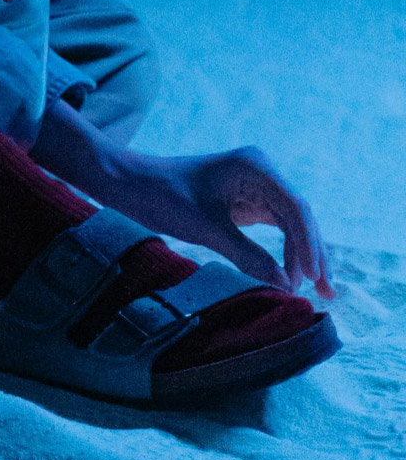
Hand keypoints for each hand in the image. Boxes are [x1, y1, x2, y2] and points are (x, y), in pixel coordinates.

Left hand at [101, 145, 334, 297]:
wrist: (132, 183)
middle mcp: (261, 171)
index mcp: (255, 165)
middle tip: (327, 294)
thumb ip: (247, 256)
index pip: (295, 207)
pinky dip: (285, 252)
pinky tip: (290, 277)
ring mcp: (256, 186)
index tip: (314, 279)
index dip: (309, 244)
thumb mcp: (207, 229)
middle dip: (313, 254)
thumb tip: (286, 286)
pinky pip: (276, 228)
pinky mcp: (247, 202)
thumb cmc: (164, 197)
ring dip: (302, 256)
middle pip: (300, 216)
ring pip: (291, 224)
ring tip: (315, 293)